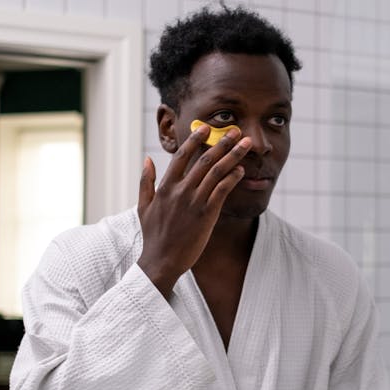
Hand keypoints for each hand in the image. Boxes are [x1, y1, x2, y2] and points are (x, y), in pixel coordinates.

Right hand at [136, 123, 250, 295]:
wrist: (161, 261)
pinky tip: (241, 170)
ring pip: (216, 172)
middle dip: (222, 142)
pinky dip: (232, 178)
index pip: (182, 156)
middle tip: (236, 130)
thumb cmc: (153, 235)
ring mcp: (194, 202)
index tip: (206, 127)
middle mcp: (180, 191)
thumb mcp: (143, 206)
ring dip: (233, 155)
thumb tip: (147, 159)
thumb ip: (146, 181)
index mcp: (165, 187)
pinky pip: (222, 191)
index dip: (195, 139)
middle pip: (204, 160)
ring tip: (246, 144)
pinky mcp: (206, 215)